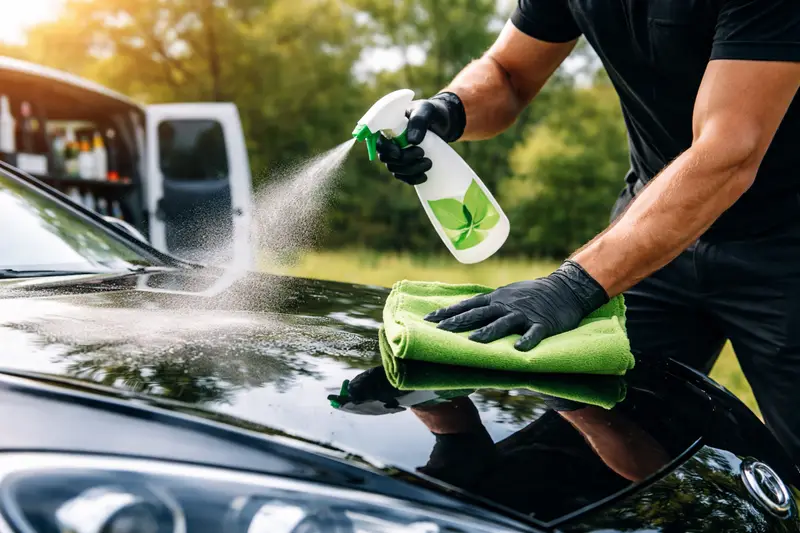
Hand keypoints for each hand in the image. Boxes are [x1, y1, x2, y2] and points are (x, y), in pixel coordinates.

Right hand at [376, 92, 465, 184]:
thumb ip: (419, 121)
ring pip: (396, 169)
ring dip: (410, 171)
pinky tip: (424, 176)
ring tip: (429, 163)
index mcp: (389, 127)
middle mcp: (390, 142)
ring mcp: (398, 154)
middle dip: (403, 160)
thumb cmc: (432, 112)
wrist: (444, 121)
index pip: (379, 142)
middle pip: (387, 158)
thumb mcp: (426, 110)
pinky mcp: (408, 163)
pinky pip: (404, 176)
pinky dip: (412, 179)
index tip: (398, 153)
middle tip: (422, 153)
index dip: (385, 150)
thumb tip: (412, 141)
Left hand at [424, 260, 608, 350]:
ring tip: (474, 341)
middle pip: (480, 314)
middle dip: (459, 322)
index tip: (429, 319)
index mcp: (496, 299)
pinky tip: (519, 349)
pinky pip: (534, 333)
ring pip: (504, 323)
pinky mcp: (543, 324)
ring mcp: (525, 314)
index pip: (468, 305)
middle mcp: (506, 305)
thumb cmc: (532, 294)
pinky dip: (527, 340)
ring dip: (489, 332)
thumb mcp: (507, 294)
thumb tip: (464, 312)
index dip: (449, 312)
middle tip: (441, 330)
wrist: (564, 288)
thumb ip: (488, 304)